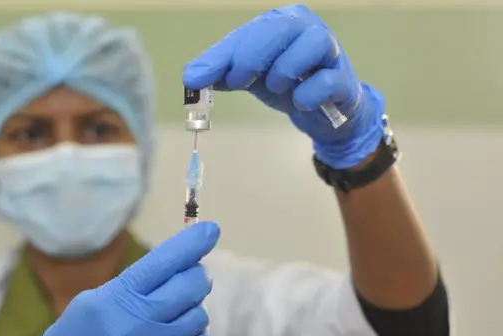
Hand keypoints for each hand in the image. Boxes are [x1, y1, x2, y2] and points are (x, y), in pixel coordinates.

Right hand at [19, 222, 219, 335]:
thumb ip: (141, 280)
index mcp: (119, 296)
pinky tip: (176, 333)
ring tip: (172, 311)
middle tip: (190, 275)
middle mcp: (139, 322)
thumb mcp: (101, 296)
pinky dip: (194, 335)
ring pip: (199, 316)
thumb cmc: (83, 329)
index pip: (164, 261)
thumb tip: (184, 260)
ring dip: (192, 308)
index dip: (191, 243)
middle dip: (195, 275)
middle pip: (190, 286)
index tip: (211, 230)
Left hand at [183, 4, 386, 168]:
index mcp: (281, 22)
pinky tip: (299, 103)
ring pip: (312, 43)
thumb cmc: (286, 86)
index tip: (198, 78)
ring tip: (276, 87)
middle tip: (237, 81)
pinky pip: (327, 80)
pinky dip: (309, 93)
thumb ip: (222, 73)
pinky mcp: (344, 79)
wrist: (322, 112)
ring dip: (286, 69)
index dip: (222, 55)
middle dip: (252, 56)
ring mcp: (331, 52)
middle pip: (280, 28)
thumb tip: (190, 75)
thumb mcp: (250, 78)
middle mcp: (307, 28)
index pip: (249, 32)